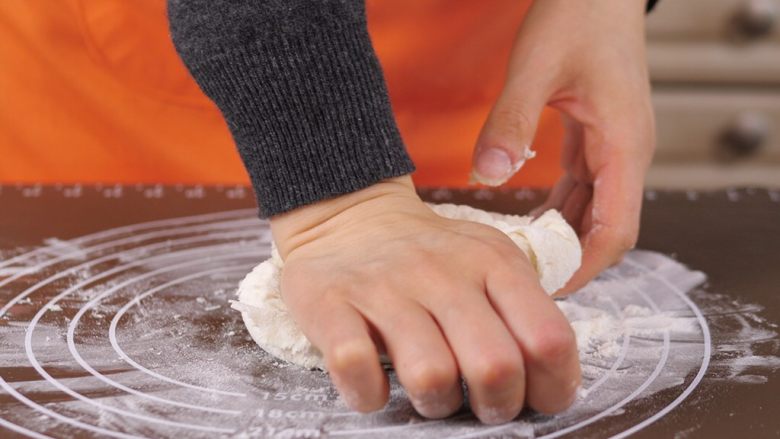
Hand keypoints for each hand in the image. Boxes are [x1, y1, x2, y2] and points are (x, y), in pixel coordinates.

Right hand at [270, 175, 579, 422]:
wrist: (348, 217)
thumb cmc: (428, 258)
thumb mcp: (487, 261)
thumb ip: (522, 310)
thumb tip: (548, 383)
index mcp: (492, 262)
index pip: (549, 339)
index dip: (553, 387)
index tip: (536, 398)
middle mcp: (442, 272)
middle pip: (495, 367)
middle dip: (495, 406)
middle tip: (479, 404)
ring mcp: (384, 287)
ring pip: (431, 376)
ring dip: (434, 404)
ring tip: (428, 392)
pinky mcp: (331, 303)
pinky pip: (355, 368)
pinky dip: (368, 393)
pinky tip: (374, 384)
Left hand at [470, 0, 655, 293]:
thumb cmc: (578, 15)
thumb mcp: (536, 67)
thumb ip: (510, 122)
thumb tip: (486, 176)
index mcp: (625, 145)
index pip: (617, 229)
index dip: (586, 267)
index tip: (550, 288)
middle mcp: (626, 153)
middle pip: (607, 228)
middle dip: (571, 259)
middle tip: (524, 281)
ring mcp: (614, 146)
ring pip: (595, 210)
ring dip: (563, 237)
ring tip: (523, 259)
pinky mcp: (597, 137)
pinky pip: (582, 187)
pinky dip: (560, 209)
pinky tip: (531, 221)